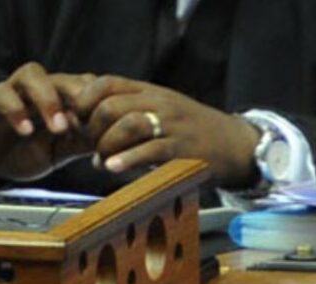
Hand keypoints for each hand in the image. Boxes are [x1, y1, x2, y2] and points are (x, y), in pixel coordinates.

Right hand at [0, 62, 96, 179]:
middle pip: (64, 76)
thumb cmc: (24, 152)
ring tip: (58, 128)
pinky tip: (26, 131)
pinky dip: (16, 110)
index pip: (86, 85)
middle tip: (85, 124)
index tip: (104, 131)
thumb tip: (115, 141)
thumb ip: (82, 143)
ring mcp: (14, 91)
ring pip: (32, 73)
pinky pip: (2, 94)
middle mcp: (39, 89)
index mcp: (61, 99)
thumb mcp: (60, 151)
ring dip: (48, 98)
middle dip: (78, 96)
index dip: (98, 103)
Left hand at [72, 76, 260, 185]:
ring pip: (128, 124)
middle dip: (93, 128)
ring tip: (102, 162)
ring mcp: (173, 125)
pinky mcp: (184, 148)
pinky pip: (150, 150)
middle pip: (111, 105)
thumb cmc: (194, 134)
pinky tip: (113, 168)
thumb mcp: (163, 113)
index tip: (79, 121)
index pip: (107, 83)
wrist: (237, 146)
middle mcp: (160, 103)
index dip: (85, 100)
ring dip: (107, 145)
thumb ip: (131, 115)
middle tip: (92, 148)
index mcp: (152, 92)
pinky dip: (127, 159)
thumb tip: (88, 128)